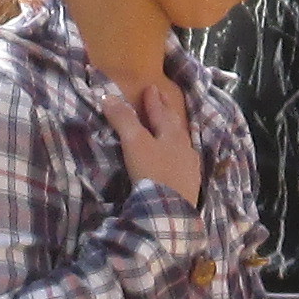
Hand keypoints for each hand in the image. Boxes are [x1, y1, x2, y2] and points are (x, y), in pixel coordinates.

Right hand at [106, 75, 202, 204]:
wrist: (169, 210)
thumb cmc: (152, 172)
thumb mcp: (134, 143)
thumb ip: (123, 119)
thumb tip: (108, 97)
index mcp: (172, 135)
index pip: (161, 113)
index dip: (154, 100)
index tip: (151, 87)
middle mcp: (184, 148)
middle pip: (175, 125)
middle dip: (167, 111)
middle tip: (163, 98)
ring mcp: (189, 168)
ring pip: (183, 144)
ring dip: (175, 133)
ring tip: (172, 128)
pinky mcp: (189, 186)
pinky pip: (185, 163)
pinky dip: (179, 156)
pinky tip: (180, 161)